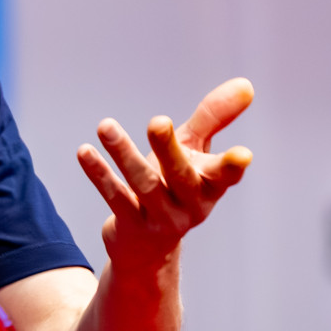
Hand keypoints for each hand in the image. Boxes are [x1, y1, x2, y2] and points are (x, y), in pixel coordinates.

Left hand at [77, 77, 253, 267]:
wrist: (147, 246)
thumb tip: (246, 84)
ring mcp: (161, 218)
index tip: (243, 154)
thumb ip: (214, 118)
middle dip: (168, 149)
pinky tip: (85, 151)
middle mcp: (190, 205)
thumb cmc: (175, 184)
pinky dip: (100, 174)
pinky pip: (115, 197)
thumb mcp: (195, 150)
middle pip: (180, 175)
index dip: (233, 166)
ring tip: (105, 126)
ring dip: (124, 153)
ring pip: (143, 184)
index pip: (225, 174)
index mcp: (211, 186)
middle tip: (157, 121)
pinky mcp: (132, 226)